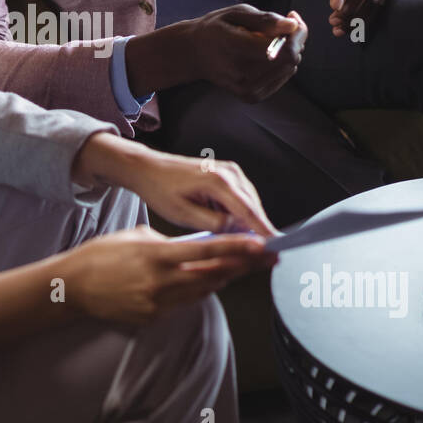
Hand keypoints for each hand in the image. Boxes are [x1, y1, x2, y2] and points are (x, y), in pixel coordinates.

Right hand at [59, 226, 277, 325]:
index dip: (238, 249)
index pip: (208, 251)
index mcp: (157, 255)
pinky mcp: (153, 316)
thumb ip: (168, 242)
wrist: (73, 287)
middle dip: (243, 266)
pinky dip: (197, 290)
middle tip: (265, 258)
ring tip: (242, 268)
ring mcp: (158, 302)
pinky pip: (184, 302)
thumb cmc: (102, 255)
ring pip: (203, 291)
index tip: (260, 245)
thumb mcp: (136, 236)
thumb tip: (194, 247)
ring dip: (224, 278)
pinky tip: (205, 281)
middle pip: (214, 275)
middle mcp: (161, 281)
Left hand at [123, 147, 276, 235]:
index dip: (263, 231)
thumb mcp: (183, 215)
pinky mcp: (227, 174)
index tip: (274, 246)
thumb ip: (213, 225)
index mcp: (217, 181)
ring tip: (245, 242)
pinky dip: (241, 212)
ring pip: (249, 203)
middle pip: (254, 207)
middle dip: (259, 229)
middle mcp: (228, 173)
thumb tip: (236, 234)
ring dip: (249, 222)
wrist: (148, 169)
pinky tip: (232, 226)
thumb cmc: (160, 189)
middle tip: (262, 253)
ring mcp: (229, 171)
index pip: (248, 211)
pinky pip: (242, 197)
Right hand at [184, 4, 307, 99]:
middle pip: (290, 60)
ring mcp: (246, 89)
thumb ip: (265, 19)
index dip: (297, 33)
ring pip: (290, 68)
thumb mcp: (236, 13)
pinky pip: (283, 78)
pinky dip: (282, 64)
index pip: (283, 50)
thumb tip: (292, 25)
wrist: (194, 54)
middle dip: (295, 39)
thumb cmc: (216, 29)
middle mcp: (241, 73)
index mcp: (234, 47)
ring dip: (288, 51)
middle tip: (282, 25)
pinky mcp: (250, 96)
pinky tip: (266, 54)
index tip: (292, 16)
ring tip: (269, 39)